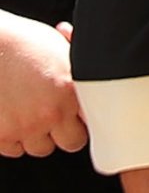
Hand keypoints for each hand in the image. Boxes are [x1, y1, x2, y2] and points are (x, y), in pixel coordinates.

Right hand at [0, 10, 84, 157]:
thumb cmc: (22, 43)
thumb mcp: (60, 50)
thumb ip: (78, 69)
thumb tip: (94, 74)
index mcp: (71, 90)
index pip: (96, 120)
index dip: (88, 117)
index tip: (83, 113)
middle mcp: (51, 112)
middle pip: (72, 143)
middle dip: (66, 131)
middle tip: (57, 115)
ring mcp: (25, 126)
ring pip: (41, 148)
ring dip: (38, 135)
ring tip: (30, 112)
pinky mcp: (1, 135)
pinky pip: (14, 149)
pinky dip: (13, 138)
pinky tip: (11, 117)